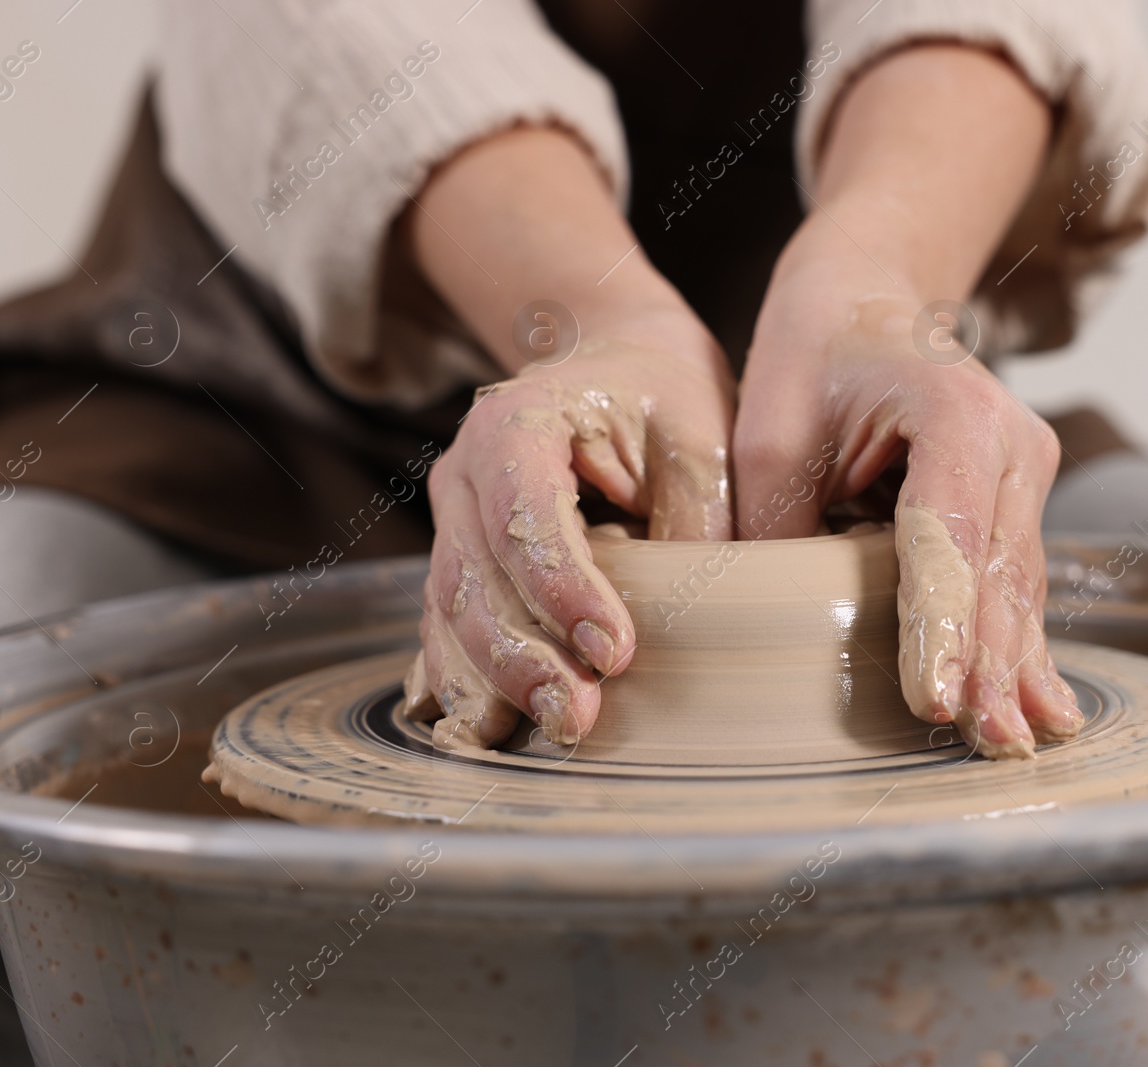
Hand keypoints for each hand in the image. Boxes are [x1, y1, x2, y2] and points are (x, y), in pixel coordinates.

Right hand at [402, 127, 731, 746]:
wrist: (617, 365)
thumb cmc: (664, 397)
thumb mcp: (701, 436)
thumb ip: (697, 517)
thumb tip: (699, 617)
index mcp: (516, 423)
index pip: (525, 516)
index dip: (564, 591)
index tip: (617, 653)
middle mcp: (464, 473)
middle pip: (475, 579)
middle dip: (523, 657)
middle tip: (580, 716)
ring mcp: (452, 521)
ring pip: (452, 613)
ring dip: (496, 681)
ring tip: (551, 731)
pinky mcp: (460, 562)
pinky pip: (447, 628)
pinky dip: (468, 679)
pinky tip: (495, 728)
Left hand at [738, 283, 1081, 757]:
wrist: (866, 293)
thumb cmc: (812, 353)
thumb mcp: (770, 434)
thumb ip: (782, 528)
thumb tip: (784, 629)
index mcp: (954, 411)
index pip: (947, 535)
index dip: (942, 622)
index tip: (936, 699)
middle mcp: (1012, 441)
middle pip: (999, 572)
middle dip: (990, 665)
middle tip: (987, 746)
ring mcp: (1026, 469)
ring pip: (1018, 585)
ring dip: (1013, 667)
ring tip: (1014, 743)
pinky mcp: (1017, 498)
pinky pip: (1016, 579)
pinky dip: (1019, 643)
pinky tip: (1040, 705)